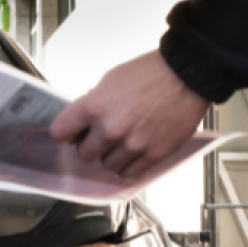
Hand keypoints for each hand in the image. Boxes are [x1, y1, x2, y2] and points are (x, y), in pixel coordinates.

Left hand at [49, 50, 209, 177]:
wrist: (186, 76)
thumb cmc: (150, 73)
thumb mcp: (110, 80)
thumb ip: (93, 104)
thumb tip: (82, 122)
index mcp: (94, 106)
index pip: (61, 132)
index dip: (65, 133)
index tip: (70, 134)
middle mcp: (110, 129)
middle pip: (84, 154)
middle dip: (90, 145)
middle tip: (100, 137)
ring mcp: (132, 144)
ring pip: (107, 165)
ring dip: (111, 156)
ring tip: (122, 142)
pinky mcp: (153, 155)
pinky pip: (130, 173)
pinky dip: (129, 166)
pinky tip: (133, 154)